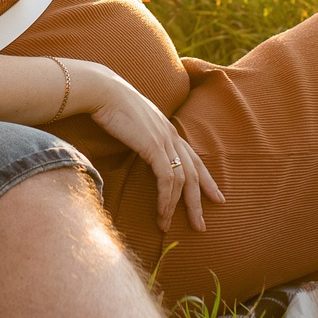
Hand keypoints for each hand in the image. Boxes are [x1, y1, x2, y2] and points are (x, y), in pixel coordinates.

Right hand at [71, 61, 221, 232]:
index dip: (206, 180)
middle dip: (198, 202)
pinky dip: (166, 198)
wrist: (102, 91)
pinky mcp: (154, 146)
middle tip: (201, 225)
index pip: (194, 158)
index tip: (216, 197)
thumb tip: (136, 146)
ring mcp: (165, 140)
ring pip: (182, 180)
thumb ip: (140, 134)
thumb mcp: (131, 122)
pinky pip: (166, 179)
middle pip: (194, 173)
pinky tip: (161, 212)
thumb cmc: (109, 105)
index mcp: (168, 129)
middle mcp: (171, 135)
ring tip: (167, 226)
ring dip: (176, 206)